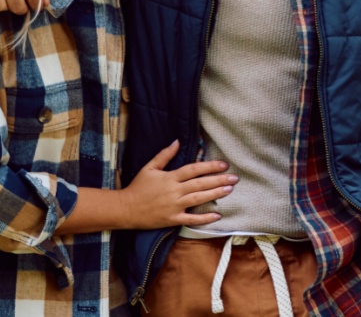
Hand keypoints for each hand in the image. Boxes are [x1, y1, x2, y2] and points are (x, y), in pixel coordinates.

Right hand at [120, 140, 235, 229]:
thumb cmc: (138, 187)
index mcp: (170, 177)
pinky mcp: (173, 219)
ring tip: (229, 190)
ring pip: (198, 199)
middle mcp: (174, 191)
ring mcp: (174, 206)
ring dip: (215, 194)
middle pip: (200, 184)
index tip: (224, 164)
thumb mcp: (149, 168)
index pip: (193, 170)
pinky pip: (191, 219)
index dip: (210, 166)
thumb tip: (177, 142)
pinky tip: (217, 215)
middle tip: (234, 178)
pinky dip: (204, 218)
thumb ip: (164, 155)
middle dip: (218, 180)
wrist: (126, 209)